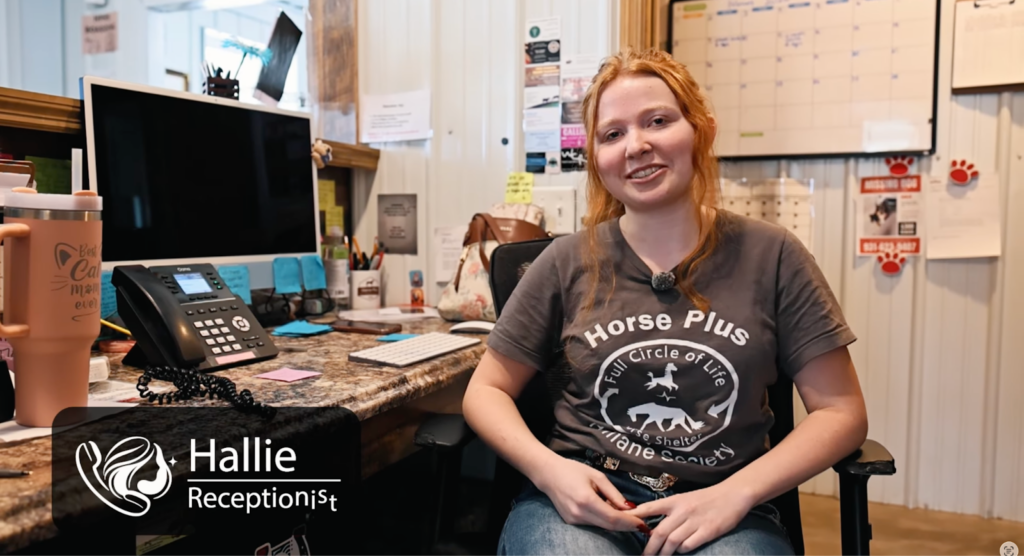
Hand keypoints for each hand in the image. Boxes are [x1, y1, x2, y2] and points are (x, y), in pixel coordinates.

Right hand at [532, 457, 650, 534]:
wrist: (548, 474)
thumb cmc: (573, 470)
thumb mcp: (597, 476)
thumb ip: (614, 493)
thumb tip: (629, 508)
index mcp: (586, 499)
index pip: (613, 518)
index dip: (630, 522)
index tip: (643, 523)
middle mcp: (579, 513)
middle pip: (609, 526)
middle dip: (627, 526)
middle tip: (641, 524)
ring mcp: (573, 520)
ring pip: (602, 527)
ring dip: (617, 524)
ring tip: (628, 517)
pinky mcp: (571, 522)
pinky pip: (593, 524)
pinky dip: (605, 521)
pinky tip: (610, 514)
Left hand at [627, 482, 753, 554]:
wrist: (733, 495)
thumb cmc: (707, 498)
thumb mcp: (685, 499)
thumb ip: (669, 510)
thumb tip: (650, 524)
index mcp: (675, 500)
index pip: (650, 508)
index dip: (636, 516)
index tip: (624, 523)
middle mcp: (683, 510)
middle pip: (660, 531)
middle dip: (650, 547)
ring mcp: (695, 521)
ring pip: (672, 540)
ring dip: (664, 552)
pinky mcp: (708, 531)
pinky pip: (689, 544)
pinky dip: (682, 550)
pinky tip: (681, 551)